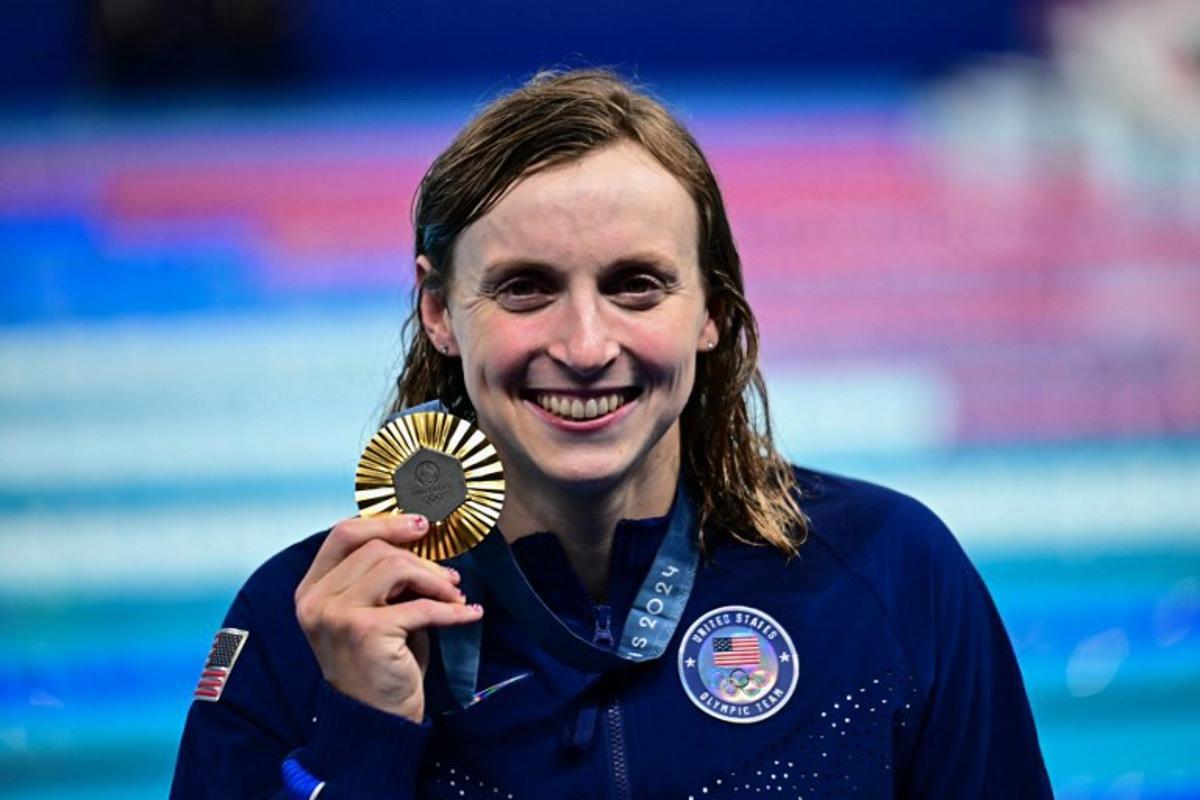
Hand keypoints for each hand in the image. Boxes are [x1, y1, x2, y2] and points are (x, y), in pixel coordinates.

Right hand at [294, 514, 482, 721]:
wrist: (373, 721)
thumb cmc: (377, 662)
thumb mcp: (370, 611)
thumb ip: (379, 576)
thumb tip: (420, 536)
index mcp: (312, 589)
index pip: (343, 534)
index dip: (385, 522)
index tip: (421, 525)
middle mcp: (316, 600)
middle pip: (377, 549)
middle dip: (422, 559)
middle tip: (450, 576)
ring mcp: (336, 615)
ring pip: (396, 566)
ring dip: (435, 579)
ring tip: (455, 595)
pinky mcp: (364, 631)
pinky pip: (420, 606)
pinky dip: (452, 609)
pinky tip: (469, 613)